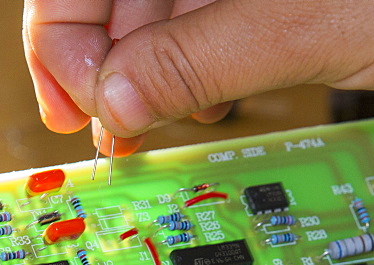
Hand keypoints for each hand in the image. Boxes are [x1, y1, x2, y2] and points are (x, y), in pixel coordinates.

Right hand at [23, 0, 373, 152]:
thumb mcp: (311, 27)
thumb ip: (200, 58)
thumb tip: (112, 103)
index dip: (62, 41)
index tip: (76, 110)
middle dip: (107, 68)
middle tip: (120, 137)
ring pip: (151, 18)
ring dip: (149, 78)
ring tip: (173, 121)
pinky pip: (197, 26)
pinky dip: (192, 69)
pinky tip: (209, 96)